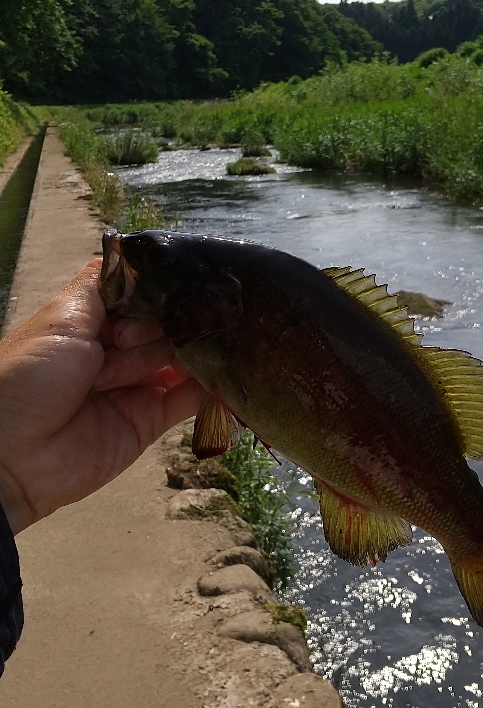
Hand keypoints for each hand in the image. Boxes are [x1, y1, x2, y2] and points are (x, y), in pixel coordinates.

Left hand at [0, 259, 206, 534]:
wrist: (11, 454)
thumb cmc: (30, 375)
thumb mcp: (63, 317)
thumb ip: (104, 286)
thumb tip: (136, 253)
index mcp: (91, 321)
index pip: (142, 295)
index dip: (162, 291)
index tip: (186, 286)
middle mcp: (116, 350)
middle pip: (165, 325)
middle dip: (179, 321)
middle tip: (192, 320)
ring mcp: (135, 385)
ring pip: (181, 359)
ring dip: (200, 349)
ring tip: (230, 336)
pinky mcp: (149, 422)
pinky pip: (188, 401)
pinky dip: (212, 389)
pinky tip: (235, 373)